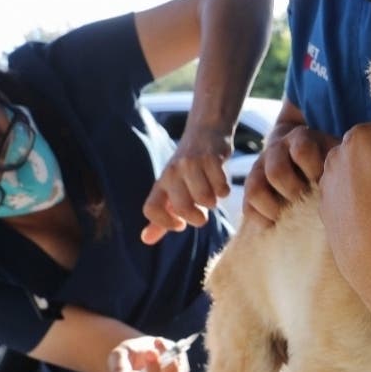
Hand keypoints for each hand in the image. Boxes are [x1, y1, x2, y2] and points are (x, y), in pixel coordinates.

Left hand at [141, 124, 233, 244]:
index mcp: (161, 183)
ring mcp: (191, 164)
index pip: (151, 209)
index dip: (165, 223)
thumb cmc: (189, 169)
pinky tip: (221, 183)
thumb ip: (162, 216)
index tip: (180, 225)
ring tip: (212, 195)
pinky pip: (221, 188)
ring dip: (213, 202)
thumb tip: (146, 240)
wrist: (206, 131)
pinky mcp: (211, 158)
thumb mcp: (172, 190)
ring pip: (205, 199)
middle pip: (182, 208)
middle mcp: (172, 173)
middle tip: (203, 214)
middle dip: (197, 218)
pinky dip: (224, 191)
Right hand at [242, 124, 338, 228]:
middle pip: (276, 172)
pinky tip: (277, 224)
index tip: (323, 182)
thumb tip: (345, 179)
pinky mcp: (250, 189)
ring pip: (255, 189)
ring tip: (291, 217)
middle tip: (308, 202)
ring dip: (274, 208)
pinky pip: (247, 207)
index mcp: (300, 138)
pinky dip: (262, 219)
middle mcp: (275, 150)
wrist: (305, 158)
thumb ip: (338, 159)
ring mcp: (259, 169)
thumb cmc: (328, 160)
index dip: (314, 169)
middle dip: (294, 192)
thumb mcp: (335, 152)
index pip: (302, 150)